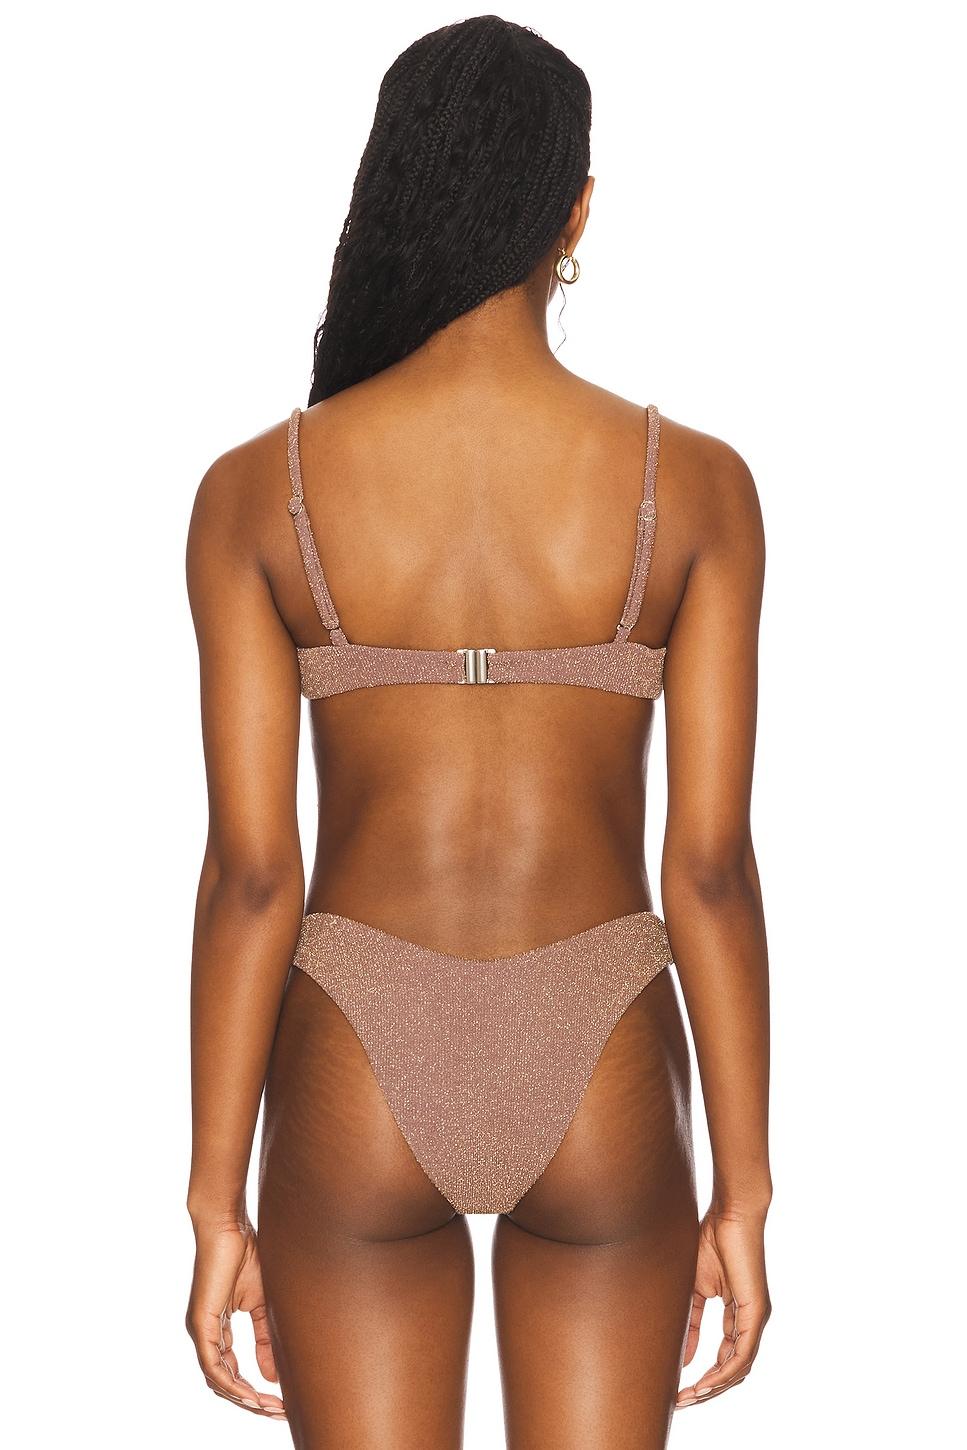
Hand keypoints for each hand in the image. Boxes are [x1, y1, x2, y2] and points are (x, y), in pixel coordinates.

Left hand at [186, 1212, 285, 1419]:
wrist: (229, 1226)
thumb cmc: (245, 1256)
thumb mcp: (262, 1303)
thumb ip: (264, 1338)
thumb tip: (272, 1377)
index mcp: (219, 1331)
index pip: (233, 1373)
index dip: (254, 1392)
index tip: (280, 1403)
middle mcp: (206, 1336)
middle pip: (225, 1384)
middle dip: (252, 1403)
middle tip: (279, 1414)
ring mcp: (200, 1332)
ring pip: (218, 1381)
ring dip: (244, 1399)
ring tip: (270, 1408)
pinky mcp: (200, 1324)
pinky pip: (213, 1365)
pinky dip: (232, 1383)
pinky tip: (251, 1394)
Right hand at [676, 1204, 770, 1408]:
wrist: (730, 1213)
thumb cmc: (711, 1241)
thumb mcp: (695, 1287)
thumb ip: (692, 1320)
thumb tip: (686, 1355)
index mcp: (738, 1313)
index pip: (726, 1356)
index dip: (705, 1375)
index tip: (681, 1388)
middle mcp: (751, 1320)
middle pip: (734, 1369)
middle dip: (708, 1388)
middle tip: (683, 1401)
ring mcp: (756, 1317)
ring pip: (740, 1367)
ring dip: (715, 1386)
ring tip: (691, 1396)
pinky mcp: (756, 1311)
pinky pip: (744, 1353)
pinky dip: (725, 1371)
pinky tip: (707, 1381)